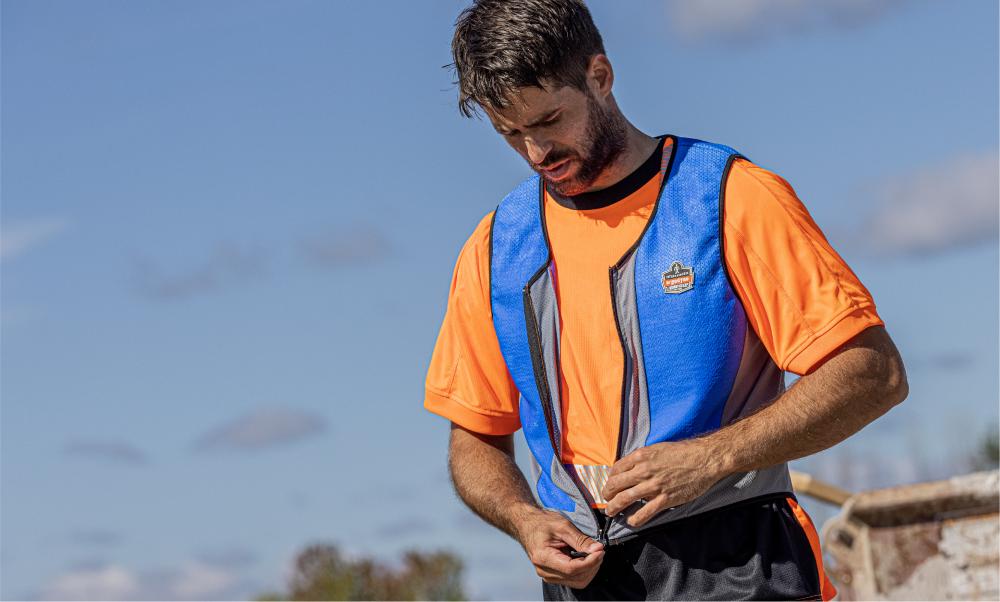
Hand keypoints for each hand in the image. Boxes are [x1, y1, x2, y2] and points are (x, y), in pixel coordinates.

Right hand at [514, 508, 604, 588]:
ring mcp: (548, 575)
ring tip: (593, 554)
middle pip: (576, 578)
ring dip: (590, 569)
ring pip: (577, 582)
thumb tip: (598, 549)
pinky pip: (573, 579)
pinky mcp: (553, 575)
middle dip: (592, 565)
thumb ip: (581, 540)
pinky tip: (585, 558)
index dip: (590, 562)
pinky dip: (583, 570)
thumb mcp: (563, 526)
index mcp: (543, 558)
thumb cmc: (542, 522)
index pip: (572, 569)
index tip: (600, 550)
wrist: (527, 524)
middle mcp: (544, 571)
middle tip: (599, 550)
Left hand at [601, 438, 727, 527]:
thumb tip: (630, 468)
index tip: (610, 485)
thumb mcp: (657, 449)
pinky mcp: (665, 499)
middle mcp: (643, 470)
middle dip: (607, 495)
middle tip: (606, 501)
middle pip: (616, 485)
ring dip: (614, 508)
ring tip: (611, 513)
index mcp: (641, 456)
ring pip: (625, 499)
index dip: (610, 479)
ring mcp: (654, 486)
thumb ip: (642, 458)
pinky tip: (631, 521)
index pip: (616, 469)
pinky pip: (645, 513)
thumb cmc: (682, 452)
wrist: (704, 459)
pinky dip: (635, 519)